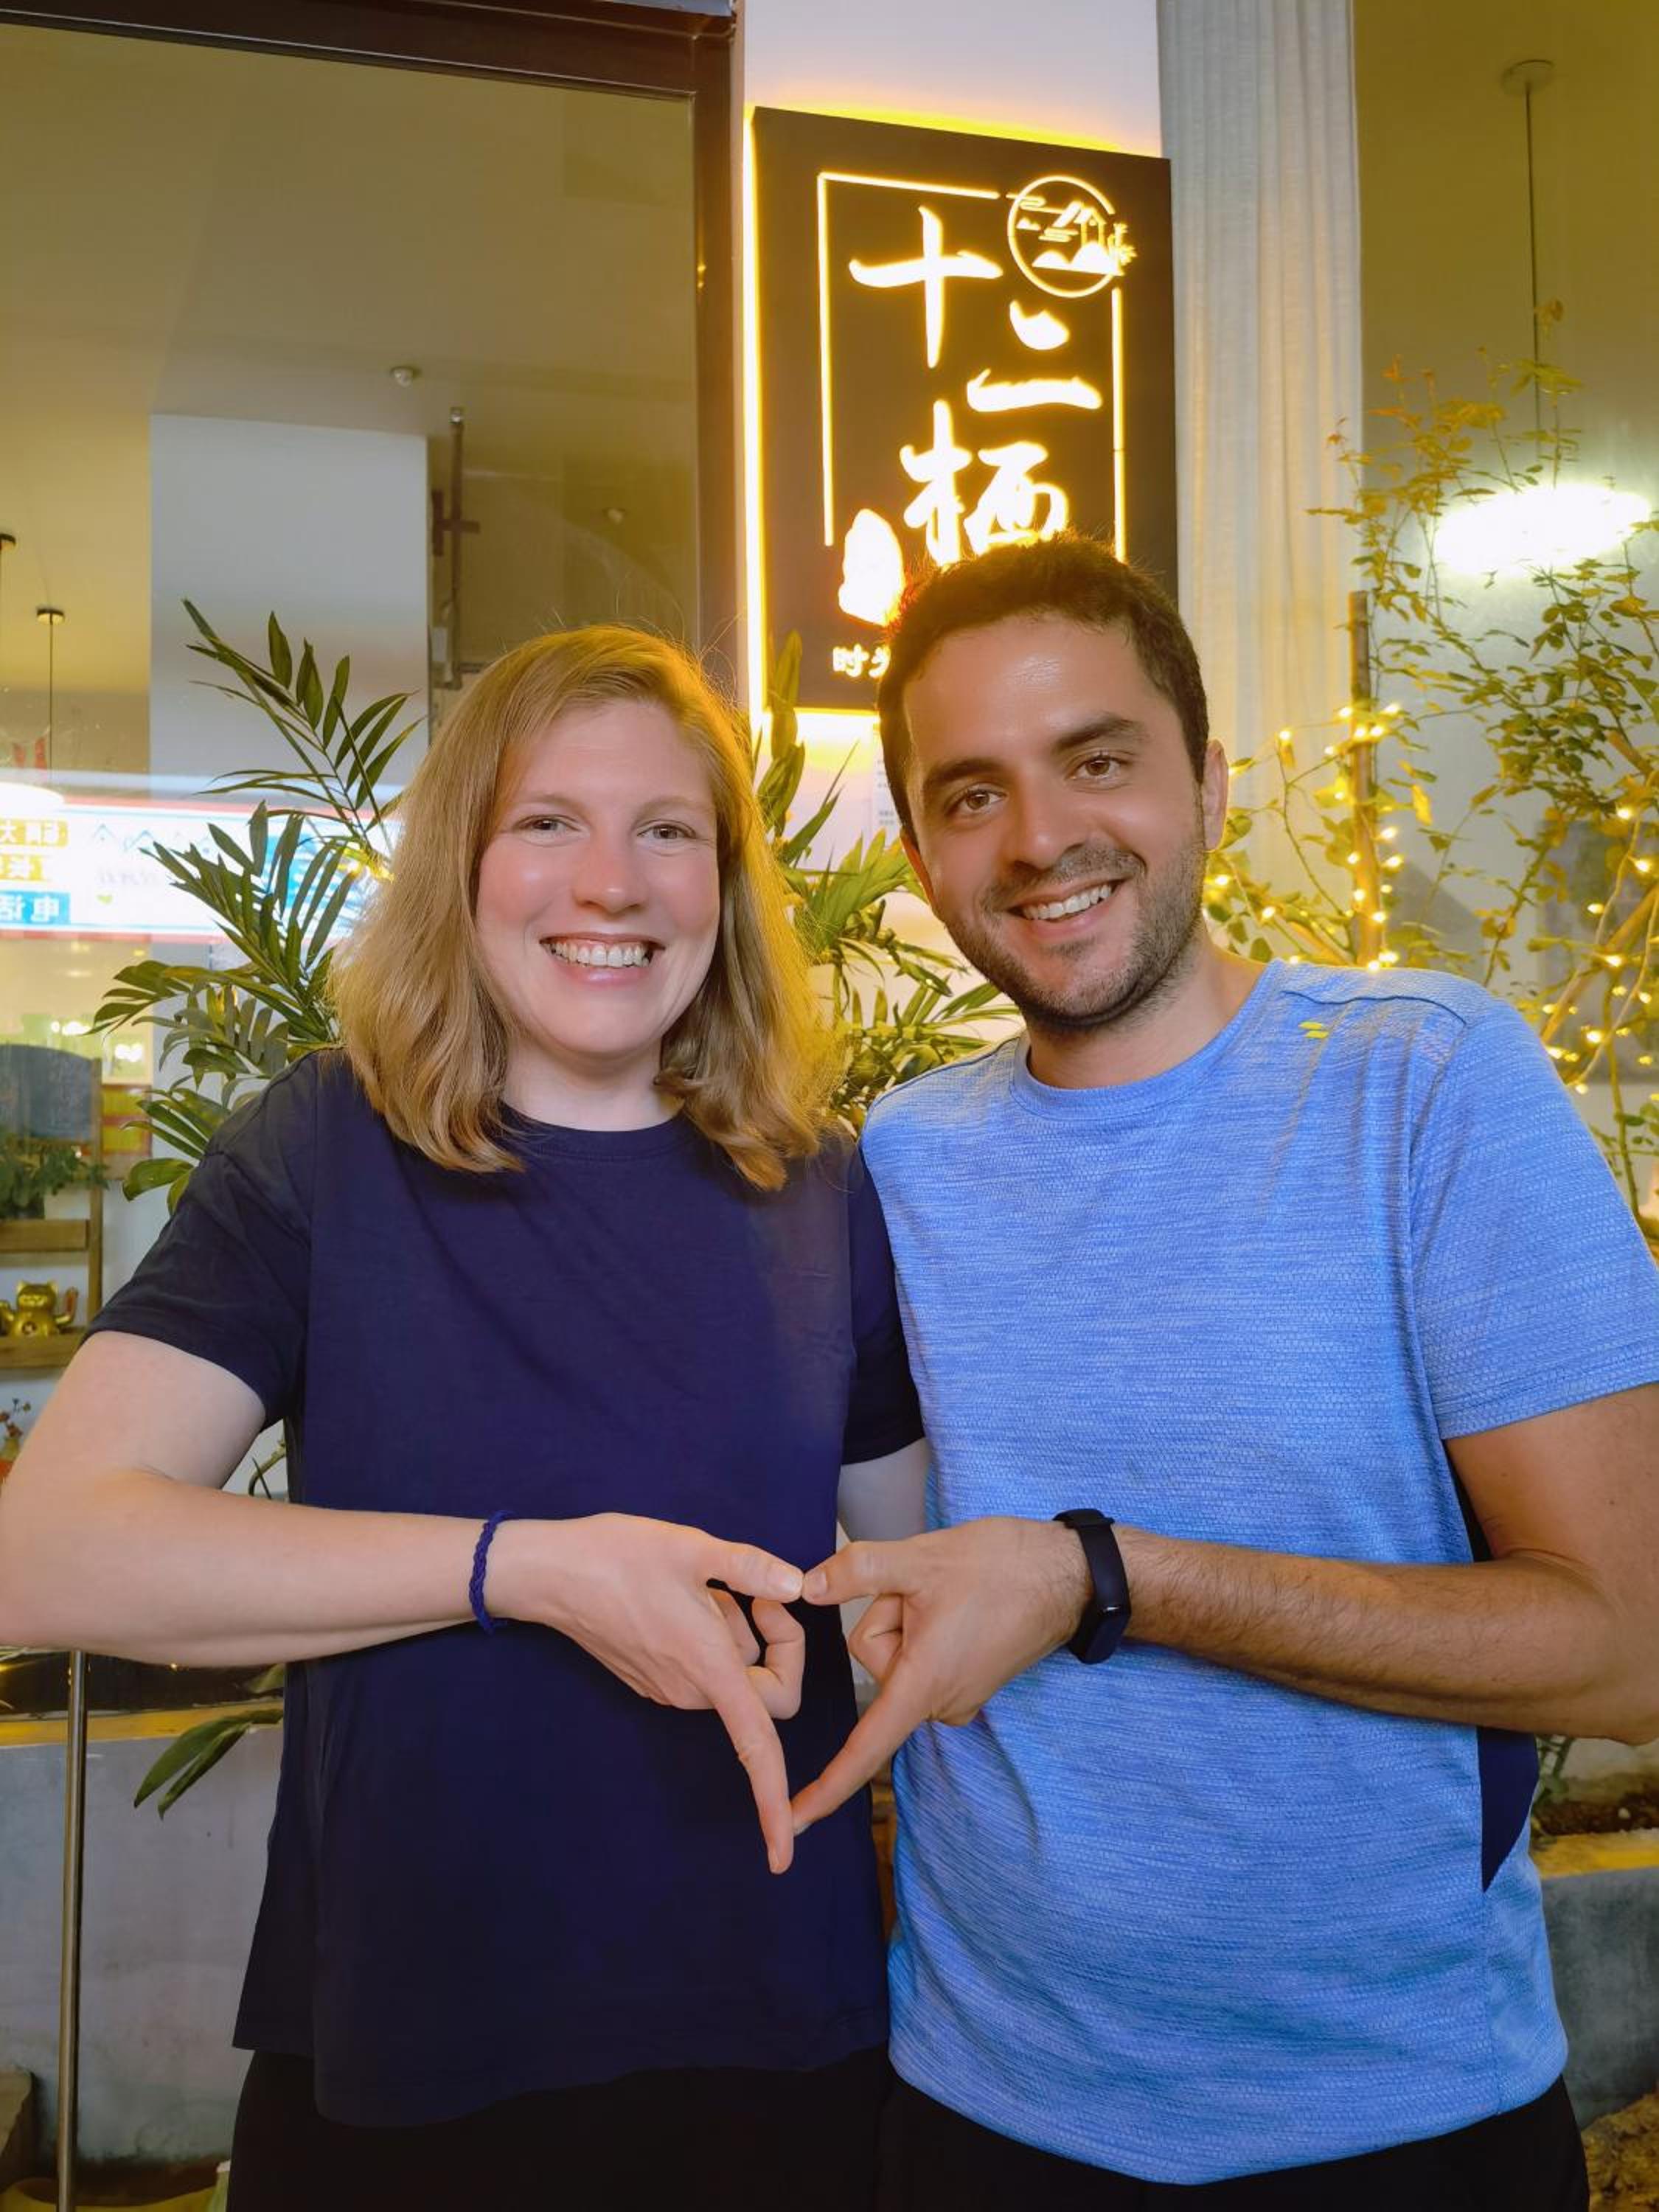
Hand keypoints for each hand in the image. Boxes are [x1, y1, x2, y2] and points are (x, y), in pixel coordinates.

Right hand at [490, 1514, 807, 1871]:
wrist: (550, 1574)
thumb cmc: (617, 1556)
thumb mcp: (691, 1547)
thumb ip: (750, 1568)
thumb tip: (798, 1585)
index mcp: (708, 1668)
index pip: (757, 1749)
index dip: (773, 1805)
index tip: (783, 1860)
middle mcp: (691, 1691)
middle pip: (766, 1695)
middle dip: (778, 1645)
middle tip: (755, 1592)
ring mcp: (670, 1689)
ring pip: (735, 1675)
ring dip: (740, 1633)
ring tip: (705, 1586)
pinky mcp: (654, 1679)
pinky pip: (707, 1670)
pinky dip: (715, 1636)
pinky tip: (686, 1597)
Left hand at [790, 1518, 1089, 1835]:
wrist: (1069, 1575)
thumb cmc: (1001, 1567)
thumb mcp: (919, 1558)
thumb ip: (855, 1571)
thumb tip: (806, 1587)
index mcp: (923, 1684)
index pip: (864, 1747)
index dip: (826, 1787)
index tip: (793, 1822)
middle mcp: (940, 1704)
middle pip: (875, 1657)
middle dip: (889, 1613)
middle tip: (931, 1590)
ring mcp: (956, 1697)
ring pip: (897, 1653)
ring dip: (910, 1616)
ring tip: (952, 1596)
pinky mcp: (968, 1685)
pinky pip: (920, 1657)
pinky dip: (926, 1626)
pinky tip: (959, 1605)